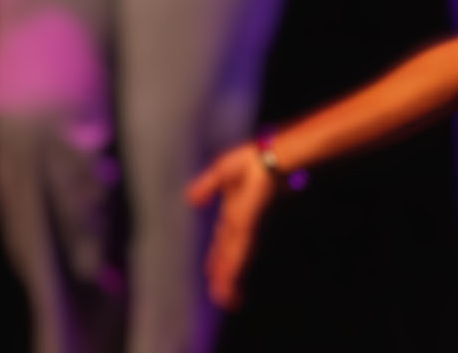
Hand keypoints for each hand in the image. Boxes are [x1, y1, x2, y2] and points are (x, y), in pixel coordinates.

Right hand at [186, 143, 277, 308]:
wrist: (267, 157)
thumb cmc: (252, 161)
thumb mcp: (221, 172)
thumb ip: (207, 186)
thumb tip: (190, 200)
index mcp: (233, 215)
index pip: (224, 243)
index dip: (218, 261)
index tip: (214, 277)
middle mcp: (239, 225)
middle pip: (229, 256)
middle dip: (224, 278)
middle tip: (224, 300)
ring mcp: (243, 226)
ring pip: (233, 259)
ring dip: (228, 280)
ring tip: (227, 299)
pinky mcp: (247, 225)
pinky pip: (236, 249)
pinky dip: (231, 267)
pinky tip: (229, 281)